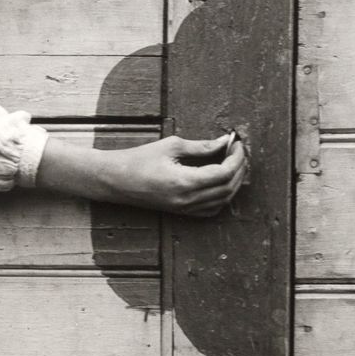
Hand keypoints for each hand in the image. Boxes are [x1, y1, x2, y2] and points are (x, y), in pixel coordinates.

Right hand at [108, 132, 248, 216]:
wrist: (115, 180)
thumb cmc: (139, 160)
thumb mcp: (171, 146)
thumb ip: (200, 146)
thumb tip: (222, 142)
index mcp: (185, 182)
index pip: (224, 173)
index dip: (236, 157)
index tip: (236, 143)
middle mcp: (187, 200)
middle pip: (228, 188)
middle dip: (239, 168)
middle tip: (237, 151)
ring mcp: (185, 209)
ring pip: (223, 200)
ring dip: (233, 182)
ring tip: (233, 163)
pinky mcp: (181, 212)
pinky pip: (211, 209)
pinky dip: (222, 196)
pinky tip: (221, 181)